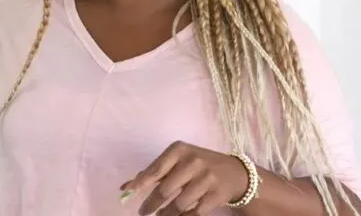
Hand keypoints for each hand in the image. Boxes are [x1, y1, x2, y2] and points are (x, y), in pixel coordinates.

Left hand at [120, 141, 248, 215]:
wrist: (235, 172)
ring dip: (166, 214)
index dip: (140, 183)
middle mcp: (193, 161)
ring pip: (179, 204)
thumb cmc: (198, 165)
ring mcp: (206, 178)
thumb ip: (153, 172)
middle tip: (143, 212)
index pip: (156, 169)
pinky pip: (194, 212)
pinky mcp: (217, 194)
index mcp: (179, 150)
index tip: (128, 194)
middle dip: (151, 204)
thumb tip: (125, 187)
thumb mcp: (178, 160)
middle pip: (165, 189)